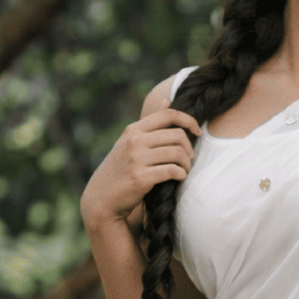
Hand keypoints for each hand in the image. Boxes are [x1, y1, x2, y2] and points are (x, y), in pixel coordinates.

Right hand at [80, 108, 200, 231]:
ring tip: (184, 170)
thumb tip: (167, 100)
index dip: (188, 120)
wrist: (101, 198)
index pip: (168, 115)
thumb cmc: (120, 170)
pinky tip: (179, 178)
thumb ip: (150, 124)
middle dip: (189, 148)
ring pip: (177, 153)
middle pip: (177, 135)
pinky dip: (180, 174)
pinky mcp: (140, 178)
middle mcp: (134, 141)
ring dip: (186, 163)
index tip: (198, 132)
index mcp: (133, 130)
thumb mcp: (130, 142)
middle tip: (189, 159)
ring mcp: (136, 159)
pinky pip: (171, 171)